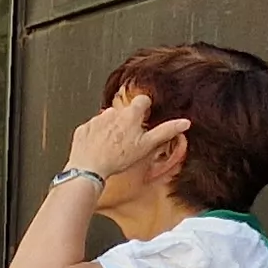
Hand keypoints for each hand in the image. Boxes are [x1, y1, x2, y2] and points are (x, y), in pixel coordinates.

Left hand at [67, 91, 188, 186]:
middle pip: (124, 111)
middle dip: (128, 121)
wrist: (89, 168)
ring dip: (112, 127)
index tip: (145, 117)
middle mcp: (112, 112)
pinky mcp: (83, 128)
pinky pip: (93, 128)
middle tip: (129, 138)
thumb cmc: (117, 158)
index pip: (142, 100)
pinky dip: (96, 135)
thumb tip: (184, 122)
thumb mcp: (147, 145)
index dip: (145, 108)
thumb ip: (166, 131)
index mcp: (130, 114)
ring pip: (108, 119)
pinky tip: (99, 147)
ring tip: (113, 145)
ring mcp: (96, 120)